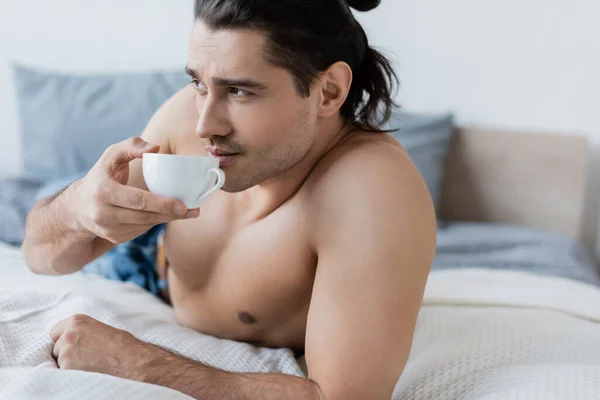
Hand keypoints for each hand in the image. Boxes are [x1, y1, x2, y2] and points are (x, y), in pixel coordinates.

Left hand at [50, 314, 149, 378]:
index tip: (75, 347)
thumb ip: (83, 332)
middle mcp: (68, 334)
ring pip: (59, 363)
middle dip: (66, 354)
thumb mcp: (101, 329)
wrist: (132, 361)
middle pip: (56, 348)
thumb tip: (70, 342)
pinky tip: (87, 373)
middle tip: (86, 358)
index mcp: (77, 321)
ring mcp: (66, 351)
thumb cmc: (122, 346)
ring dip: (69, 366)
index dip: (65, 342)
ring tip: (90, 366)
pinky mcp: (66, 368)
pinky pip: (63, 375)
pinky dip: (72, 376)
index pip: (55, 333)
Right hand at [70, 137, 198, 243]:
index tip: (183, 205)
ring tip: (185, 212)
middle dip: (171, 215)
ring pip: (145, 225)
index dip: (162, 204)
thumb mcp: (111, 156)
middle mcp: (102, 213)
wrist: (77, 207)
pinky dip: (154, 222)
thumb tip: (155, 148)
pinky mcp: (114, 238)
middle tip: (192, 211)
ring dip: (166, 219)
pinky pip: (141, 230)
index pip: (138, 200)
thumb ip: (131, 146)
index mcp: (102, 191)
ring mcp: (108, 229)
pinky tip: (163, 215)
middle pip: (144, 216)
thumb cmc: (101, 176)